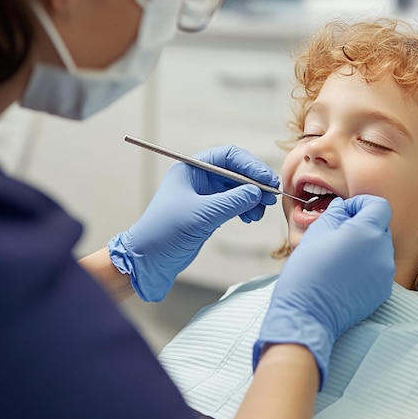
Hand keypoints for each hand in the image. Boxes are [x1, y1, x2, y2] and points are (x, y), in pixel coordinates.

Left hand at [108, 146, 278, 300]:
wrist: (147, 261)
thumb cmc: (163, 233)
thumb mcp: (202, 215)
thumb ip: (232, 201)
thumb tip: (256, 192)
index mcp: (192, 169)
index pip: (229, 157)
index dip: (251, 166)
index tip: (267, 180)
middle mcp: (199, 179)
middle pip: (236, 172)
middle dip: (255, 183)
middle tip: (270, 196)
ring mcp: (204, 196)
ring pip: (238, 189)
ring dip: (253, 198)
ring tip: (259, 212)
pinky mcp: (208, 213)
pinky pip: (234, 204)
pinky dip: (246, 209)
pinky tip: (250, 217)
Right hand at [253, 195, 394, 388]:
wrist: (307, 314)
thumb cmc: (307, 271)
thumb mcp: (317, 232)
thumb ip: (335, 213)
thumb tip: (343, 208)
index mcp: (366, 232)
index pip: (378, 205)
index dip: (361, 203)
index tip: (345, 211)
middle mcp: (382, 251)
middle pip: (380, 226)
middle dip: (362, 224)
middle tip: (338, 233)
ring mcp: (385, 273)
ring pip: (379, 248)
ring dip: (364, 246)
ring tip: (339, 256)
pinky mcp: (382, 291)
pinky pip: (378, 269)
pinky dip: (366, 266)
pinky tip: (344, 274)